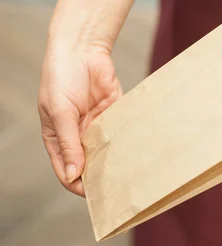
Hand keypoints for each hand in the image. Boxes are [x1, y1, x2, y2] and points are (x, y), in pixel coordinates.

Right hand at [37, 0, 146, 196]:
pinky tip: (137, 152)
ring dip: (116, 162)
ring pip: (107, 151)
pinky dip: (127, 142)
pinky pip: (121, 132)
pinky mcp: (114, 113)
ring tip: (130, 176)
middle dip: (100, 177)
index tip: (93, 196)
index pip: (67, 170)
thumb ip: (69, 143)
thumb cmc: (60, 78)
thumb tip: (73, 175)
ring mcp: (96, 125)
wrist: (81, 49)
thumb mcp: (60, 112)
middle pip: (89, 164)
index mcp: (59, 138)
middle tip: (116, 191)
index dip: (77, 184)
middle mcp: (78, 135)